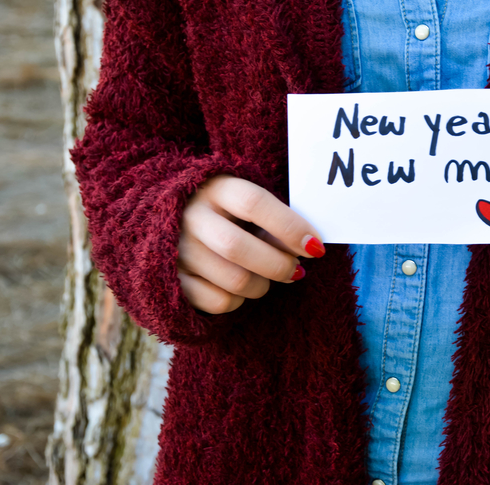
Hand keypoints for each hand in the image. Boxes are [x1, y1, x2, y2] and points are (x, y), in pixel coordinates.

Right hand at [177, 174, 325, 313]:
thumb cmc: (231, 212)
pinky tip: (239, 287)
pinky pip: (219, 301)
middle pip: (237, 248)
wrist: (177, 220)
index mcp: (217, 188)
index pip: (254, 203)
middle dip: (278, 265)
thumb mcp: (249, 201)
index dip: (289, 227)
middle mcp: (192, 216)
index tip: (315, 246)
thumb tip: (311, 245)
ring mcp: (178, 249)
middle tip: (296, 270)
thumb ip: (276, 217)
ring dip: (263, 285)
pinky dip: (239, 300)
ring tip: (266, 277)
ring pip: (234, 280)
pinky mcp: (174, 279)